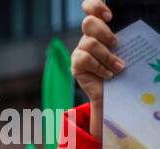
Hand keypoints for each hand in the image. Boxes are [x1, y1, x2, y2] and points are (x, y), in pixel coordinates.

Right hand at [73, 3, 123, 128]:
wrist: (111, 92)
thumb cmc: (118, 68)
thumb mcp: (120, 50)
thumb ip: (115, 39)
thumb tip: (119, 34)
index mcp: (99, 27)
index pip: (91, 8)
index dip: (96, 6)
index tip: (109, 16)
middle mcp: (87, 36)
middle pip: (89, 23)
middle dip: (104, 32)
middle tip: (116, 44)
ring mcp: (80, 50)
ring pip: (90, 43)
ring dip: (106, 56)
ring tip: (118, 67)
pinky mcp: (75, 64)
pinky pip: (85, 59)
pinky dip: (99, 67)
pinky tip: (108, 75)